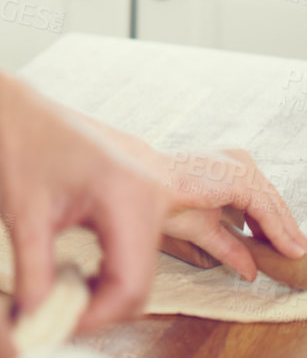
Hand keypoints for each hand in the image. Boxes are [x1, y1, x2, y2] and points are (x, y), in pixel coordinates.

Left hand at [0, 72, 167, 332]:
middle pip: (139, 283)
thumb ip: (34, 274)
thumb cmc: (16, 147)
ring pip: (138, 271)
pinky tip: (73, 275)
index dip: (93, 317)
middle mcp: (153, 194)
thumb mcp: (23, 214)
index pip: (130, 285)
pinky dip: (107, 273)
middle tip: (50, 315)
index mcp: (131, 195)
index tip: (53, 324)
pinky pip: (135, 253)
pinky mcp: (141, 199)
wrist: (11, 109)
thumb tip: (35, 322)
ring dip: (102, 292)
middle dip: (97, 309)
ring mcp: (152, 195)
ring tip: (54, 292)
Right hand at [109, 137, 306, 280]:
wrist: (141, 182)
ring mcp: (239, 166)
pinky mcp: (239, 178)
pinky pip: (266, 209)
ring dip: (285, 231)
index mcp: (227, 164)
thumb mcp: (204, 227)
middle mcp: (237, 160)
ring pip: (272, 204)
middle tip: (294, 252)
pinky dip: (277, 230)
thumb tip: (249, 272)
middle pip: (270, 199)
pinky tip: (285, 248)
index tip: (280, 245)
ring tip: (294, 254)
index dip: (272, 223)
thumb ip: (229, 246)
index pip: (259, 196)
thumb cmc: (161, 198)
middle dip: (282, 228)